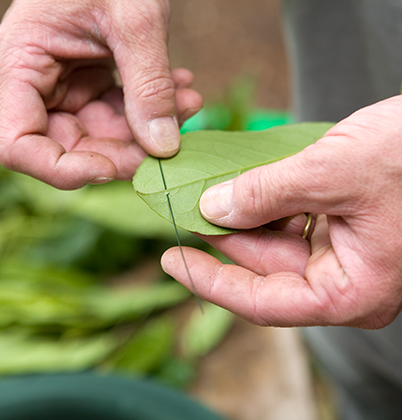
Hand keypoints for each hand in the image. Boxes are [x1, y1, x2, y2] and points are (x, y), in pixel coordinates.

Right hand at [0, 0, 201, 188]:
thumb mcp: (135, 18)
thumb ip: (149, 85)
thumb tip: (164, 147)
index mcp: (20, 66)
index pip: (20, 148)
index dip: (63, 170)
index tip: (114, 167)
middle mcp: (38, 86)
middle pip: (71, 150)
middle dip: (124, 154)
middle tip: (171, 143)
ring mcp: (66, 88)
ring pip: (104, 139)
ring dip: (148, 132)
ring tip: (188, 102)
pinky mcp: (93, 86)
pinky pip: (121, 118)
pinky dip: (152, 112)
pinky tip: (181, 90)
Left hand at [162, 96, 401, 328]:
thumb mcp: (331, 172)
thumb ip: (267, 195)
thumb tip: (213, 209)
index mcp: (351, 292)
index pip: (262, 303)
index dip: (211, 282)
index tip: (172, 260)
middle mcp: (345, 279)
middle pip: (265, 267)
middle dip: (223, 237)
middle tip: (184, 209)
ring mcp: (345, 252)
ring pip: (276, 241)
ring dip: (242, 215)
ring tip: (205, 191)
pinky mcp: (342, 225)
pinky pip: (292, 220)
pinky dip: (266, 202)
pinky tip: (242, 184)